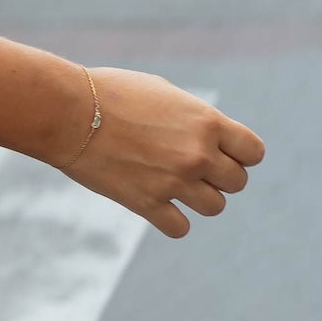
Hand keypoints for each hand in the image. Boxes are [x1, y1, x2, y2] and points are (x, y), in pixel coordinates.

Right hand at [63, 69, 265, 238]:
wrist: (68, 112)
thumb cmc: (110, 93)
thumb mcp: (163, 93)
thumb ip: (194, 117)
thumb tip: (209, 136)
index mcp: (207, 122)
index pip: (254, 152)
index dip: (240, 154)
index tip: (220, 152)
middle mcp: (197, 154)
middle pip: (237, 183)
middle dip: (219, 177)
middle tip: (192, 168)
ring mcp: (173, 182)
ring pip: (214, 207)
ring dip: (199, 199)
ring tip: (175, 185)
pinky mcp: (146, 203)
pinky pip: (180, 228)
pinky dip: (173, 220)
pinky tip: (158, 205)